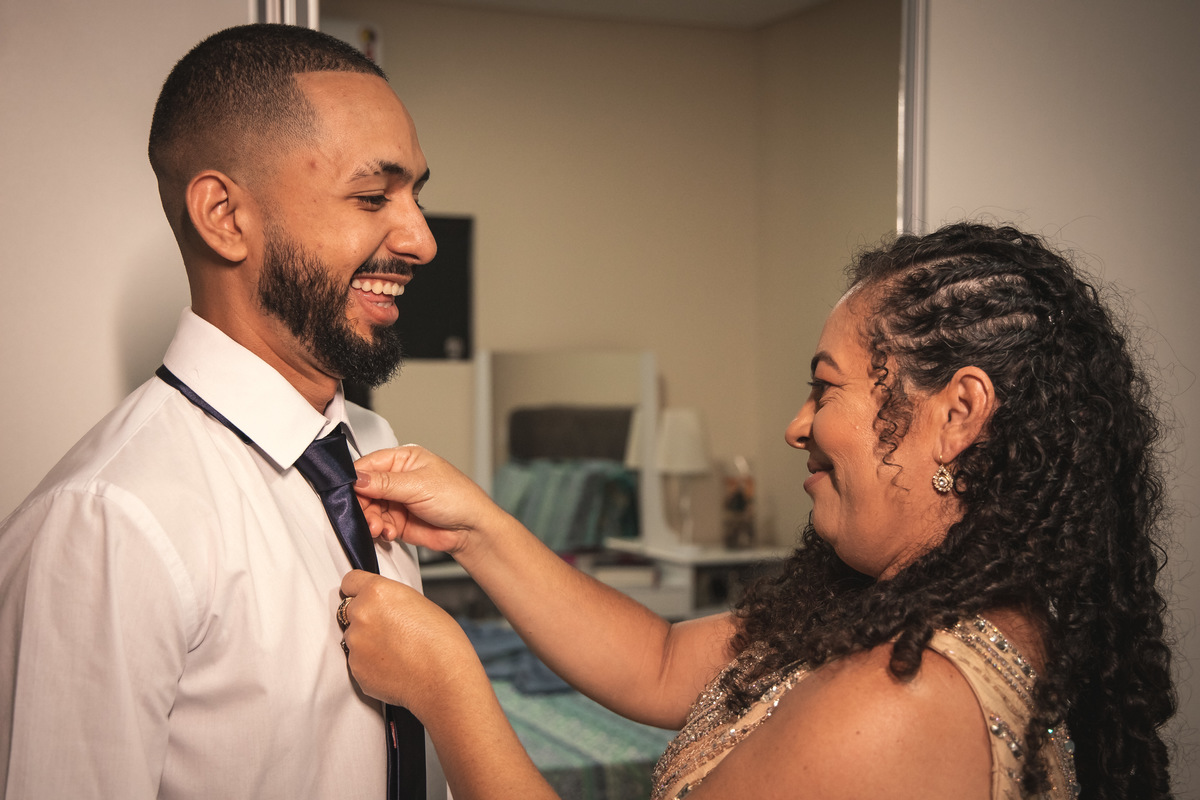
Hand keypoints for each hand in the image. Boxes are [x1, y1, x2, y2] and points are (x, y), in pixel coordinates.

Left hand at [339, 570, 480, 712]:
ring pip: (354, 637)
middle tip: (390, 628)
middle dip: (366, 617)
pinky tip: (394, 665)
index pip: (350, 581)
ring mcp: (356, 644)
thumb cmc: (442, 643)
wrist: (444, 680)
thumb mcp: (420, 603)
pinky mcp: (356, 669)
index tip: (361, 595)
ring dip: (368, 642)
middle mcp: (361, 615)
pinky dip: (371, 663)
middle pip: (350, 610)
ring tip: (396, 650)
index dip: (358, 589)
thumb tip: (384, 606)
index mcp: (378, 593)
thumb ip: (392, 600)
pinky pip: (358, 661)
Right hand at [353, 445, 504, 553]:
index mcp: (403, 459)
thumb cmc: (458, 498)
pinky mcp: (397, 521)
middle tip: (368, 516)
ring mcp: (396, 500)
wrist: (471, 530)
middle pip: (364, 490)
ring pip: (368, 509)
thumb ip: (385, 483)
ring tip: (380, 528)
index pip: (368, 465)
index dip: (354, 479)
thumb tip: (357, 478)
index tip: (345, 493)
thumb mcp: (419, 485)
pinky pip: (377, 524)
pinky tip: (389, 533)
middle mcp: (397, 479)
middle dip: (362, 505)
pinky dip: (380, 530)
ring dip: (370, 520)